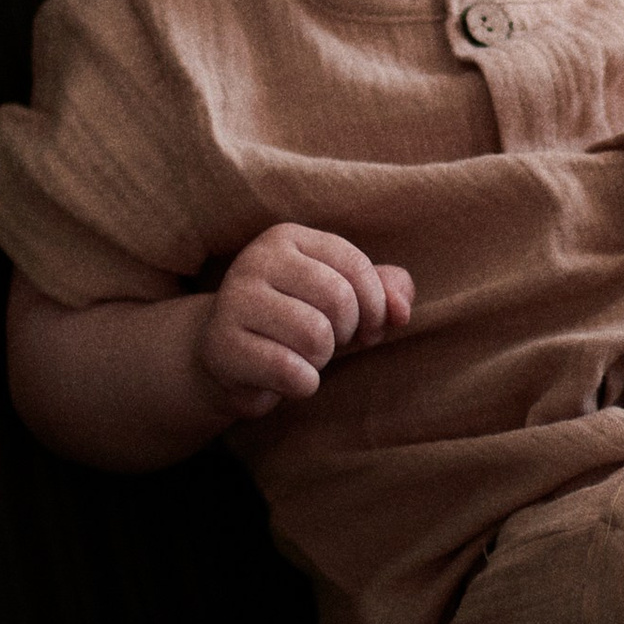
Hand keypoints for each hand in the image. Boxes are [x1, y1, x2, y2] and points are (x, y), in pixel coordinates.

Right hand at [195, 224, 412, 418]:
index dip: (376, 305)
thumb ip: (385, 291)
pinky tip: (288, 379)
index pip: (355, 266)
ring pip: (315, 336)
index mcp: (287, 239)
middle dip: (346, 333)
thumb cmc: (295, 321)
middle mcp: (255, 260)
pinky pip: (290, 371)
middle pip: (338, 300)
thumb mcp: (344, 298)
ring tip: (304, 357)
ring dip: (321, 359)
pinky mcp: (222, 346)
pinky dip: (303, 384)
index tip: (368, 327)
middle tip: (330, 343)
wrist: (227, 358)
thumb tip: (402, 311)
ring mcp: (233, 302)